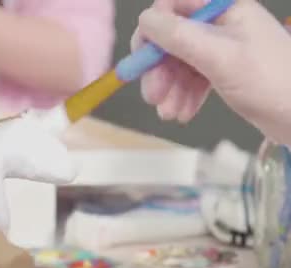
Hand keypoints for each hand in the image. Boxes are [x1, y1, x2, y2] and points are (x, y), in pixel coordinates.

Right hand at [132, 0, 290, 143]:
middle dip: (159, 69)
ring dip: (169, 87)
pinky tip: (181, 113)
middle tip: (152, 97)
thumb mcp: (219, 57)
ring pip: (180, 61)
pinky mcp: (225, 69)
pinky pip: (193, 77)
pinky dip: (184, 94)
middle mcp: (221, 22)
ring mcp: (223, 46)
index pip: (172, 6)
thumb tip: (145, 20)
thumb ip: (179, 36)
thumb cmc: (269, 81)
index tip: (142, 60)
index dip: (152, 31)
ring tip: (168, 113)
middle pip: (172, 38)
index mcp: (223, 7)